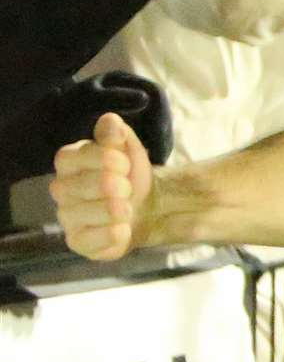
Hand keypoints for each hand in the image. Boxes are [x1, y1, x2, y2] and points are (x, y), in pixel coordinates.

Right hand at [49, 112, 155, 260]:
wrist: (145, 205)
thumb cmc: (129, 172)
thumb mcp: (127, 148)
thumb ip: (116, 134)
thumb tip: (110, 120)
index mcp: (69, 160)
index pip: (79, 156)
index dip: (107, 159)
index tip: (125, 163)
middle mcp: (61, 188)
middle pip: (86, 185)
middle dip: (117, 185)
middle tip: (127, 187)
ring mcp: (66, 216)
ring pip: (89, 213)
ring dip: (118, 209)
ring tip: (128, 207)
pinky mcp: (77, 241)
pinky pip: (91, 240)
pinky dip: (114, 234)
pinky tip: (123, 228)